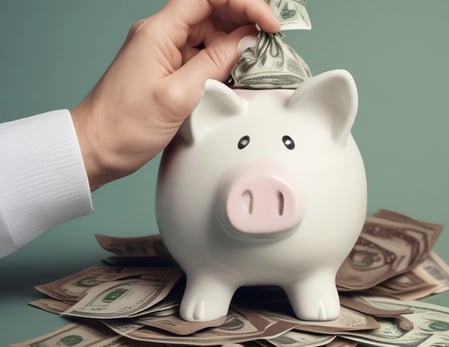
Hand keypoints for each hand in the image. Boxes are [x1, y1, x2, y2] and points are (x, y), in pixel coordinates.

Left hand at [71, 0, 279, 190]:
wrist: (95, 148)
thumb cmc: (124, 125)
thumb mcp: (178, 95)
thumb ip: (215, 64)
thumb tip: (246, 42)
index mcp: (159, 32)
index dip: (244, 4)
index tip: (269, 23)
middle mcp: (161, 36)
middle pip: (212, 13)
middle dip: (244, 23)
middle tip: (270, 44)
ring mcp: (163, 53)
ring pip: (209, 36)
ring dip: (234, 46)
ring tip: (256, 63)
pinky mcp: (167, 71)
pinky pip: (201, 57)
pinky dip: (221, 63)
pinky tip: (234, 75)